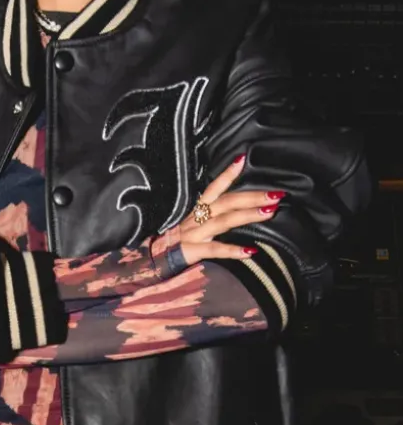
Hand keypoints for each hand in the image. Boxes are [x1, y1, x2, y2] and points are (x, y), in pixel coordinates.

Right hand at [152, 156, 284, 269]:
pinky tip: (250, 251)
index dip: (227, 174)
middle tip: (276, 194)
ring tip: (270, 212)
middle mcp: (195, 219)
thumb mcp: (190, 229)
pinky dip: (232, 250)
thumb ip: (208, 221)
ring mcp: (193, 234)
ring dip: (248, 215)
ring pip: (224, 220)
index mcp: (196, 212)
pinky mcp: (191, 252)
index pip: (213, 189)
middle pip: (226, 202)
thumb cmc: (173, 247)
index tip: (243, 159)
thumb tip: (233, 216)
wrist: (148, 264)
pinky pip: (214, 249)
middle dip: (252, 197)